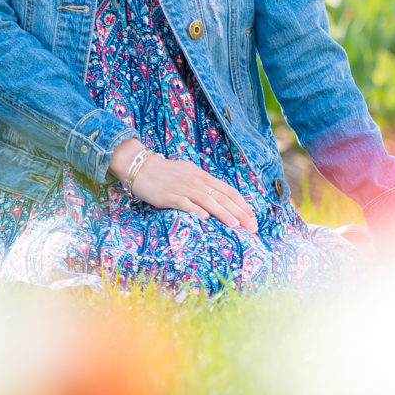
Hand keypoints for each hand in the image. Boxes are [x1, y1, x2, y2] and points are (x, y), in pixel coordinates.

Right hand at [116, 147, 257, 233]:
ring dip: (223, 213)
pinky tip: (204, 217)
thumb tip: (220, 198)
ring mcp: (183, 188)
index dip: (243, 205)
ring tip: (235, 225)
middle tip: (252, 227)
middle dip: (240, 213)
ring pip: (207, 200)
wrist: (141, 166)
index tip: (253, 219)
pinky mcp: (168, 195)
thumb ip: (204, 186)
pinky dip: (194, 209)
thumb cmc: (166, 173)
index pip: (229, 191)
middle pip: (222, 197)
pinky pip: (183, 202)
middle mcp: (197, 181)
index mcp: (204, 177)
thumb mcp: (189, 175)